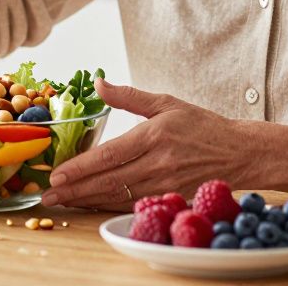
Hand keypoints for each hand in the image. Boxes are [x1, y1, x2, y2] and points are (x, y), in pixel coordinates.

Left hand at [42, 78, 247, 210]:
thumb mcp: (166, 102)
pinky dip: (108, 206)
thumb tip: (98, 82)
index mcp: (154, 136)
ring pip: (118, 196)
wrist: (239, 152)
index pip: (110, 155)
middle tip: (48, 195)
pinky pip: (133, 204)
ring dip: (86, 200)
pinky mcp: (171, 198)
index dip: (81, 167)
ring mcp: (165, 184)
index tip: (57, 175)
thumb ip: (129, 95)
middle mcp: (158, 163)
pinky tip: (90, 204)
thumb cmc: (201, 125)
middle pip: (108, 181)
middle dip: (75, 190)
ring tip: (61, 202)